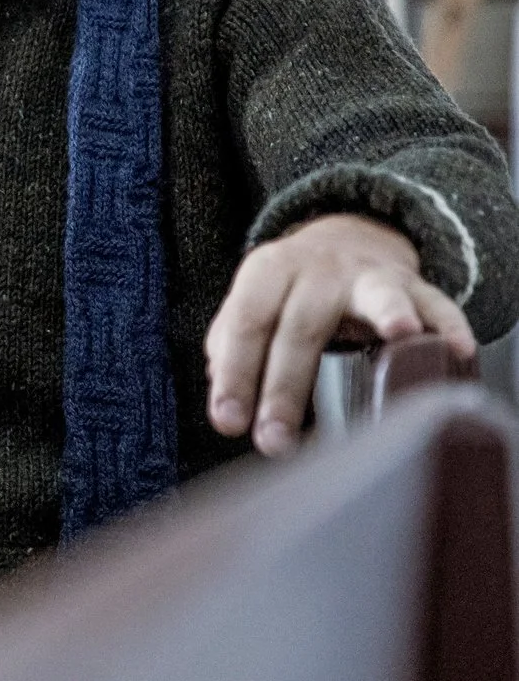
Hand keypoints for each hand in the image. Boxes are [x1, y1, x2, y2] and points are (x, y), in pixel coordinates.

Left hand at [205, 212, 474, 455]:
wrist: (344, 240)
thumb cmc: (291, 290)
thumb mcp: (255, 303)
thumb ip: (232, 342)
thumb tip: (223, 389)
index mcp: (269, 270)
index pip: (246, 322)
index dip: (236, 372)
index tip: (229, 422)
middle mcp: (319, 268)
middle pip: (301, 324)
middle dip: (286, 387)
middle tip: (274, 440)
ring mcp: (370, 275)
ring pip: (376, 294)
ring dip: (389, 311)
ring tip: (398, 334)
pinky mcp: (416, 287)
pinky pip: (437, 303)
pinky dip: (448, 325)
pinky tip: (457, 349)